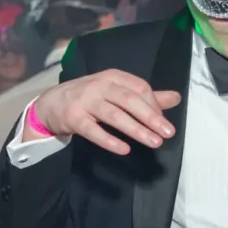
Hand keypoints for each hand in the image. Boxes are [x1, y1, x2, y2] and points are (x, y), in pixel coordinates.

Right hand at [31, 71, 180, 155]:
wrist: (51, 103)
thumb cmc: (89, 97)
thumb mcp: (115, 92)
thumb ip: (145, 96)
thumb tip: (176, 98)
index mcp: (112, 77)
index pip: (139, 87)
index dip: (154, 105)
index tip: (163, 122)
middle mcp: (99, 86)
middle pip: (129, 100)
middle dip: (151, 117)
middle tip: (168, 133)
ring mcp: (84, 102)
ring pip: (114, 115)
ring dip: (136, 129)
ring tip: (154, 142)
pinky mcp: (73, 118)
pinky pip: (93, 131)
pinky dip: (109, 140)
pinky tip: (124, 149)